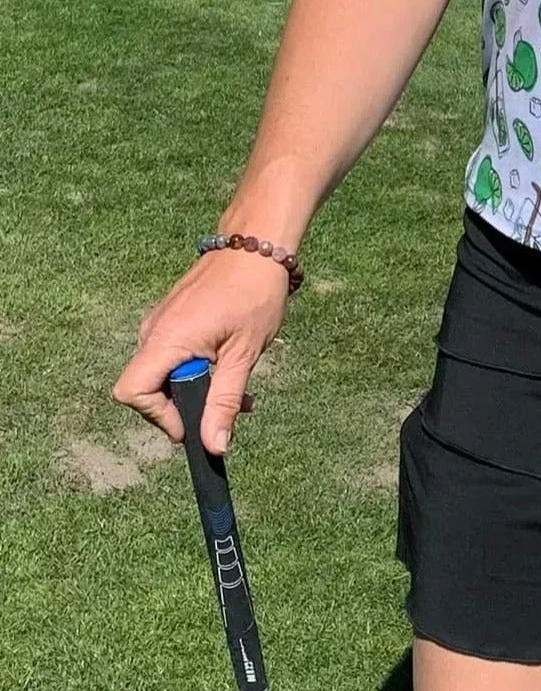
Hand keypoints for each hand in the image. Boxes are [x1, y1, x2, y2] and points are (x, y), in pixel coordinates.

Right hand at [112, 249, 290, 453]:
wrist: (258, 244)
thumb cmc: (254, 293)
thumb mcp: (243, 353)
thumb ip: (225, 401)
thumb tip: (213, 446)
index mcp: (165, 340)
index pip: (132, 393)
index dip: (158, 416)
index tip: (193, 423)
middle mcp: (154, 330)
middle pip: (148, 388)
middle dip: (186, 407)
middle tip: (229, 414)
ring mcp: (162, 321)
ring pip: (165, 372)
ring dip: (199, 389)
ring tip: (242, 395)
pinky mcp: (174, 315)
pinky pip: (174, 353)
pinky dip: (198, 368)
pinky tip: (232, 367)